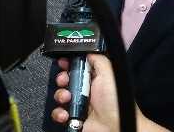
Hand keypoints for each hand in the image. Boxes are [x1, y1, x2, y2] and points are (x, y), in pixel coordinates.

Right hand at [51, 54, 166, 131]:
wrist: (114, 126)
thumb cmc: (115, 100)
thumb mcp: (109, 72)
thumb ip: (98, 59)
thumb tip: (87, 50)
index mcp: (94, 77)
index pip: (77, 66)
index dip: (69, 62)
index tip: (63, 61)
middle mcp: (86, 89)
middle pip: (66, 79)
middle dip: (62, 78)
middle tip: (64, 79)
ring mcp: (78, 104)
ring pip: (60, 95)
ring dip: (60, 95)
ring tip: (67, 98)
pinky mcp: (73, 118)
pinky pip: (58, 112)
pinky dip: (59, 113)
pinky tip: (66, 114)